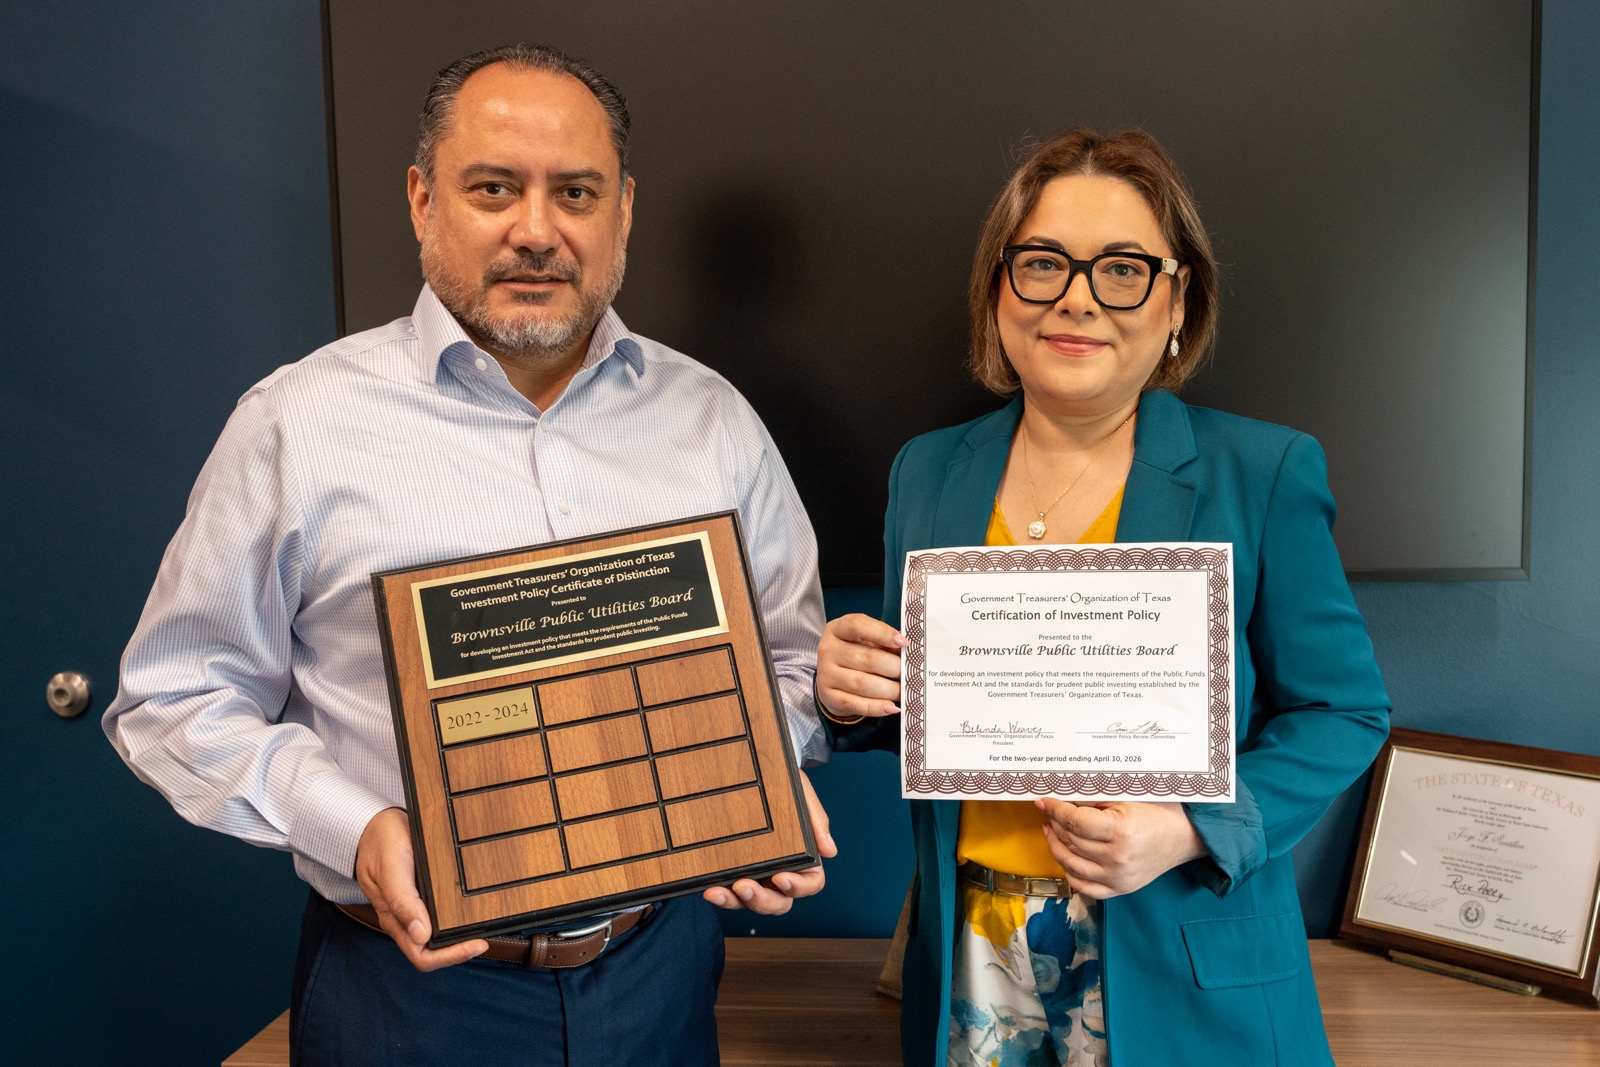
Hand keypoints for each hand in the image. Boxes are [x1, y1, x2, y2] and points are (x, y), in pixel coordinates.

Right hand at [354, 807, 487, 970]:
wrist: (374, 825)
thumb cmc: (380, 843)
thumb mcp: (391, 868)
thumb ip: (402, 901)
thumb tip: (421, 935)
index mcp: (394, 920)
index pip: (422, 956)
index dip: (449, 956)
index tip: (475, 944)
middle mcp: (404, 919)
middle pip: (433, 951)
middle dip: (460, 949)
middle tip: (485, 937)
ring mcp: (414, 908)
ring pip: (438, 936)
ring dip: (460, 936)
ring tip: (483, 926)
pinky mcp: (422, 895)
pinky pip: (439, 916)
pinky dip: (456, 918)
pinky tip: (471, 910)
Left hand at [704, 771, 836, 913]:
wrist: (756, 769)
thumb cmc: (785, 784)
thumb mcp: (802, 794)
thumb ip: (817, 820)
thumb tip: (829, 851)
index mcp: (805, 859)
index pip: (810, 884)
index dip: (797, 887)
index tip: (780, 877)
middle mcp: (783, 872)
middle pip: (779, 902)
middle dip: (761, 900)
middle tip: (744, 886)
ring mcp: (759, 875)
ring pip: (752, 902)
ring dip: (735, 902)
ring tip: (717, 891)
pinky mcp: (735, 872)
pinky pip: (730, 893)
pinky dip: (721, 895)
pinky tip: (709, 888)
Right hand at [816, 613, 905, 719]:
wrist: (832, 676)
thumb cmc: (856, 653)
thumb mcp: (866, 640)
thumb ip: (885, 642)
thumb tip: (907, 651)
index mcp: (837, 629)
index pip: (858, 626)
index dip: (883, 633)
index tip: (904, 643)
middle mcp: (828, 650)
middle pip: (867, 658)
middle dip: (894, 668)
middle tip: (912, 674)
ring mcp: (826, 674)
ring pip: (862, 683)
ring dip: (889, 689)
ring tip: (905, 690)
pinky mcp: (828, 696)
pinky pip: (855, 704)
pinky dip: (876, 707)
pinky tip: (892, 707)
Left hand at [1035, 799, 1205, 898]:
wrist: (1185, 836)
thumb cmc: (1157, 812)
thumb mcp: (1125, 798)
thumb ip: (1093, 801)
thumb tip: (1062, 799)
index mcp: (1120, 832)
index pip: (1074, 821)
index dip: (1055, 809)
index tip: (1044, 801)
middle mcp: (1117, 858)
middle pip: (1070, 841)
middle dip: (1054, 823)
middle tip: (1049, 812)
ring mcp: (1117, 877)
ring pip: (1071, 864)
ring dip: (1056, 846)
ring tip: (1052, 831)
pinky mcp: (1120, 889)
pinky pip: (1084, 886)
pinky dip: (1070, 872)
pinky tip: (1066, 857)